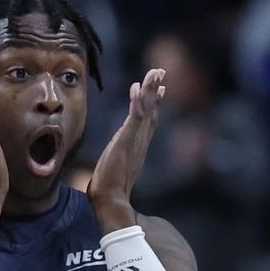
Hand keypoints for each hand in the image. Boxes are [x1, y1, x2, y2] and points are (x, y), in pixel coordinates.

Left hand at [88, 68, 165, 230]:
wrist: (110, 198)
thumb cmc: (109, 187)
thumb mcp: (116, 165)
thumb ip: (119, 157)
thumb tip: (118, 154)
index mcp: (138, 144)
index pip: (149, 119)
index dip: (154, 102)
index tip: (160, 87)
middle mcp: (140, 140)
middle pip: (151, 110)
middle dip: (155, 90)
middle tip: (160, 72)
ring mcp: (135, 140)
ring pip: (146, 110)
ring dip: (150, 90)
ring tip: (154, 73)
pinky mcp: (126, 141)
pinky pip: (134, 118)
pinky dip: (137, 103)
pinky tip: (137, 89)